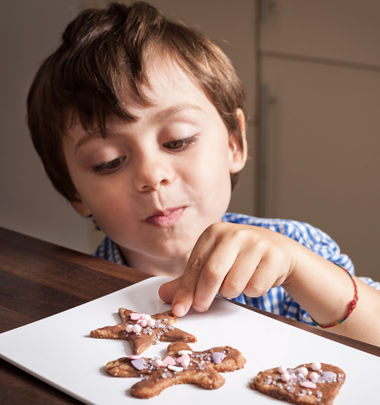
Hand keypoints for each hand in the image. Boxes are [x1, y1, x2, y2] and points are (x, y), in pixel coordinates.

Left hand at [159, 222, 297, 316]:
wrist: (278, 250)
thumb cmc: (239, 257)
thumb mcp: (213, 262)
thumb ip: (189, 279)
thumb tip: (164, 295)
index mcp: (214, 232)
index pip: (195, 265)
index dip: (185, 290)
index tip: (179, 309)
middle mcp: (234, 233)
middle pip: (212, 273)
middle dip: (204, 296)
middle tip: (201, 307)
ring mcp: (256, 243)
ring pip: (234, 285)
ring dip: (233, 292)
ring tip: (239, 280)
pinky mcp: (274, 257)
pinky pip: (256, 288)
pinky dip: (253, 291)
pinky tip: (256, 278)